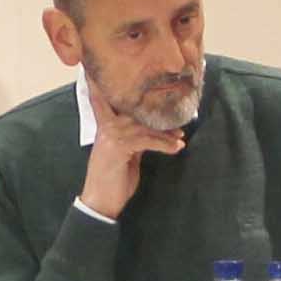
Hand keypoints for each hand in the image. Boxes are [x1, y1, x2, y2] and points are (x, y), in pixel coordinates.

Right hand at [80, 97, 186, 221]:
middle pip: (135, 109)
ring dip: (166, 131)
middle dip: (158, 111)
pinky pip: (147, 140)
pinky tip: (176, 147)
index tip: (139, 78)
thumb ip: (136, 137)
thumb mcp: (125, 153)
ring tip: (180, 134)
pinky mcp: (118, 148)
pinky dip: (164, 144)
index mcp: (105, 125)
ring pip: (144, 125)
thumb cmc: (113, 178)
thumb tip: (154, 129)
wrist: (100, 202)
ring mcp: (111, 136)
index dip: (118, 87)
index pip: (111, 100)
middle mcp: (106, 126)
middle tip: (178, 114)